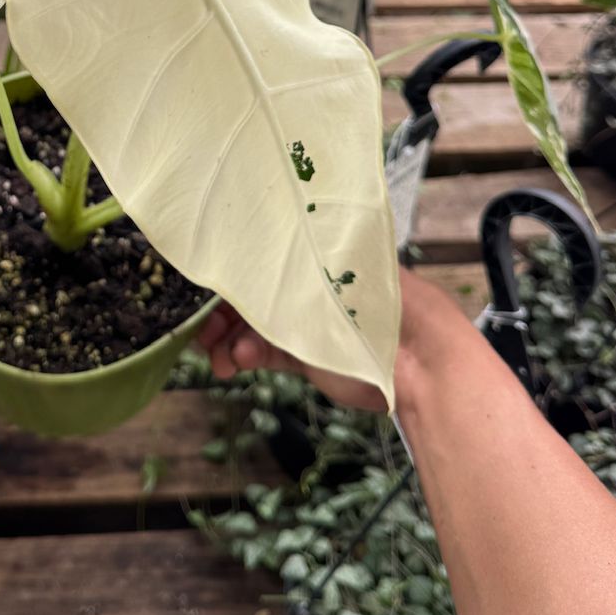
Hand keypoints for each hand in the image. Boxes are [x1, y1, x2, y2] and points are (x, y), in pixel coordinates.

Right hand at [199, 268, 464, 413]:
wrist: (416, 360)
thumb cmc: (375, 305)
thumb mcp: (323, 277)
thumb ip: (278, 271)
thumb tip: (233, 261)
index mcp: (308, 250)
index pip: (254, 254)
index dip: (225, 271)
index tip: (200, 291)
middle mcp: (302, 281)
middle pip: (247, 291)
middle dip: (217, 312)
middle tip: (199, 335)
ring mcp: (303, 318)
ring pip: (249, 324)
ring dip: (227, 339)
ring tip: (219, 358)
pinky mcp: (306, 354)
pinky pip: (263, 350)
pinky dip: (244, 356)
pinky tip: (235, 364)